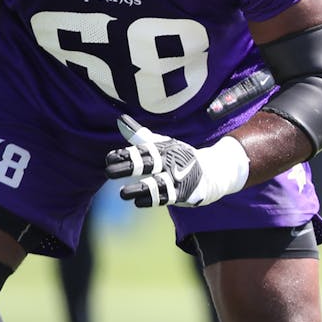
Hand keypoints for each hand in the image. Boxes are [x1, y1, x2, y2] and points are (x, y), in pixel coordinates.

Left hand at [104, 115, 248, 207]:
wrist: (213, 171)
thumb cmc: (180, 157)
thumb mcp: (162, 144)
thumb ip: (139, 135)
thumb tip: (119, 119)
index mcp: (164, 149)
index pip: (143, 150)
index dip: (126, 154)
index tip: (109, 158)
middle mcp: (171, 161)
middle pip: (148, 163)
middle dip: (129, 167)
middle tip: (108, 171)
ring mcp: (178, 177)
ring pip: (157, 183)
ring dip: (140, 188)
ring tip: (123, 193)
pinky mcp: (184, 193)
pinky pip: (167, 197)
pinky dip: (153, 199)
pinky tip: (138, 201)